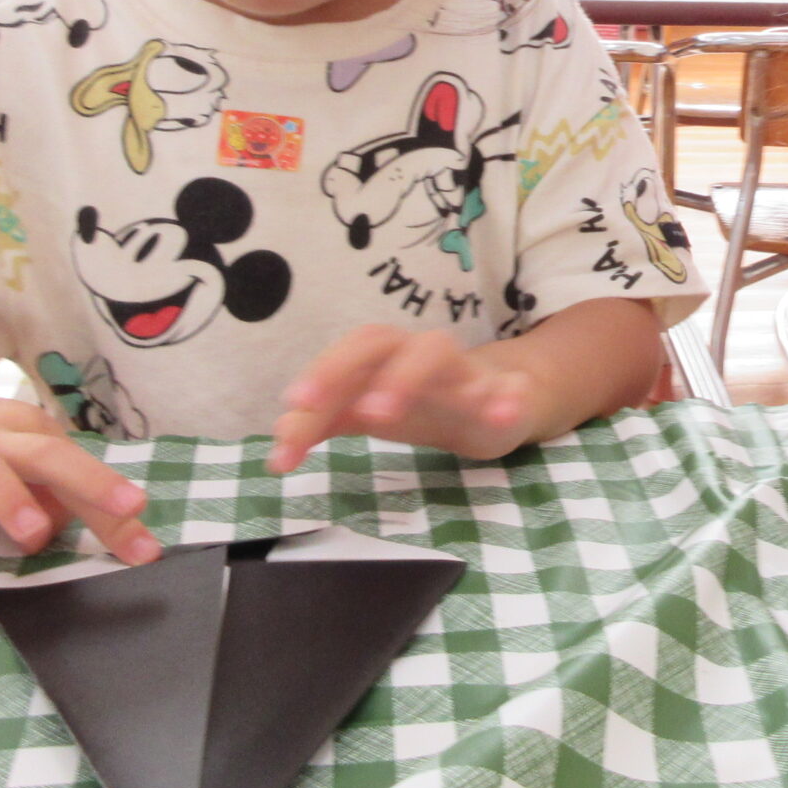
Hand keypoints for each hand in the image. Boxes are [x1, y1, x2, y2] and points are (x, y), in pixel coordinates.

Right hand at [0, 383, 155, 561]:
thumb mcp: (25, 461)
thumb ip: (62, 494)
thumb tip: (98, 526)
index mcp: (28, 436)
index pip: (80, 469)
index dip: (114, 505)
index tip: (148, 546)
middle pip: (44, 453)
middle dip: (87, 481)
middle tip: (125, 511)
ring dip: (8, 497)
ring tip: (33, 535)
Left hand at [268, 326, 540, 471]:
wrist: (493, 399)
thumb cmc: (419, 402)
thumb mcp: (366, 413)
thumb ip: (322, 423)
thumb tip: (276, 447)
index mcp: (383, 355)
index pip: (345, 354)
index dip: (320, 372)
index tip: (293, 405)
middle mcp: (417, 354)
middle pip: (381, 341)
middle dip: (350, 368)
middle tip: (320, 408)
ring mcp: (463, 371)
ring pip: (440, 353)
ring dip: (408, 376)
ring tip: (380, 415)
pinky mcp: (505, 393)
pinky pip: (510, 389)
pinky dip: (505, 397)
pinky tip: (498, 414)